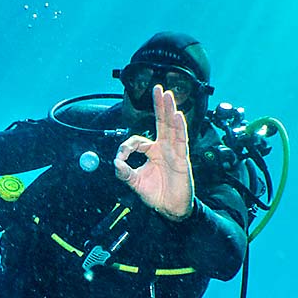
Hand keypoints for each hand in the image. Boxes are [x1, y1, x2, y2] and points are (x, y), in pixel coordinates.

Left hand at [113, 84, 194, 220]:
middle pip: (162, 122)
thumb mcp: (135, 183)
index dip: (127, 146)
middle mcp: (164, 148)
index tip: (120, 159)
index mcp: (153, 152)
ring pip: (172, 127)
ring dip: (169, 110)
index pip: (139, 140)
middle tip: (158, 88)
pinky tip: (177, 116)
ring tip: (168, 95)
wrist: (170, 209)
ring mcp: (174, 152)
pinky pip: (181, 141)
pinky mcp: (182, 159)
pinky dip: (179, 128)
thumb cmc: (156, 194)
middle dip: (159, 105)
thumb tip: (115, 163)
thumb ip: (124, 173)